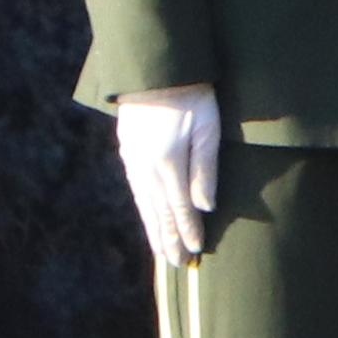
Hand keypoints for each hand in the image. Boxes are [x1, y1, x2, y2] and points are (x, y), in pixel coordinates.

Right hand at [114, 87, 223, 263]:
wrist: (156, 72)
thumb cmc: (193, 98)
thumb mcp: (208, 131)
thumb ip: (205, 170)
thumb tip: (205, 207)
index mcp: (167, 164)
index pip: (180, 208)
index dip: (187, 232)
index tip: (195, 252)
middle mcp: (146, 167)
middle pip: (159, 212)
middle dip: (168, 240)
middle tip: (177, 264)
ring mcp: (134, 160)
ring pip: (145, 203)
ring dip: (154, 228)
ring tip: (162, 250)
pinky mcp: (129, 151)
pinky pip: (137, 189)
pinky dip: (144, 208)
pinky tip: (149, 216)